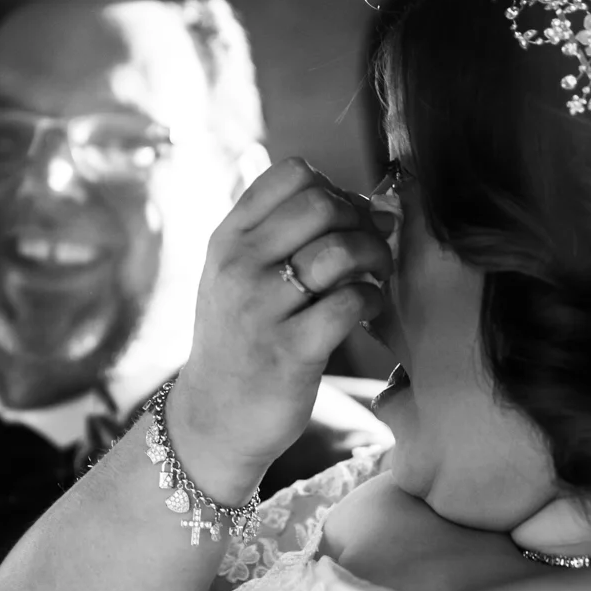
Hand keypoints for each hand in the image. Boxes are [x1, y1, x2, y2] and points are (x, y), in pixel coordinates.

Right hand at [171, 158, 390, 497]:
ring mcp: (262, 309)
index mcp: (228, 239)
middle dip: (361, 221)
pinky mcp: (291, 351)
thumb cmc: (238, 339)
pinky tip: (367, 310)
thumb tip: (334, 185)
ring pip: (340, 251)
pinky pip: (350, 303)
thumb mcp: (232, 273)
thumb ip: (269, 227)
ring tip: (375, 276)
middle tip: (371, 247)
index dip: (334, 186)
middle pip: (322, 204)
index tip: (346, 217)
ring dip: (374, 258)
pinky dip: (372, 300)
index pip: (291, 174)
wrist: (216, 417)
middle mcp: (239, 267)